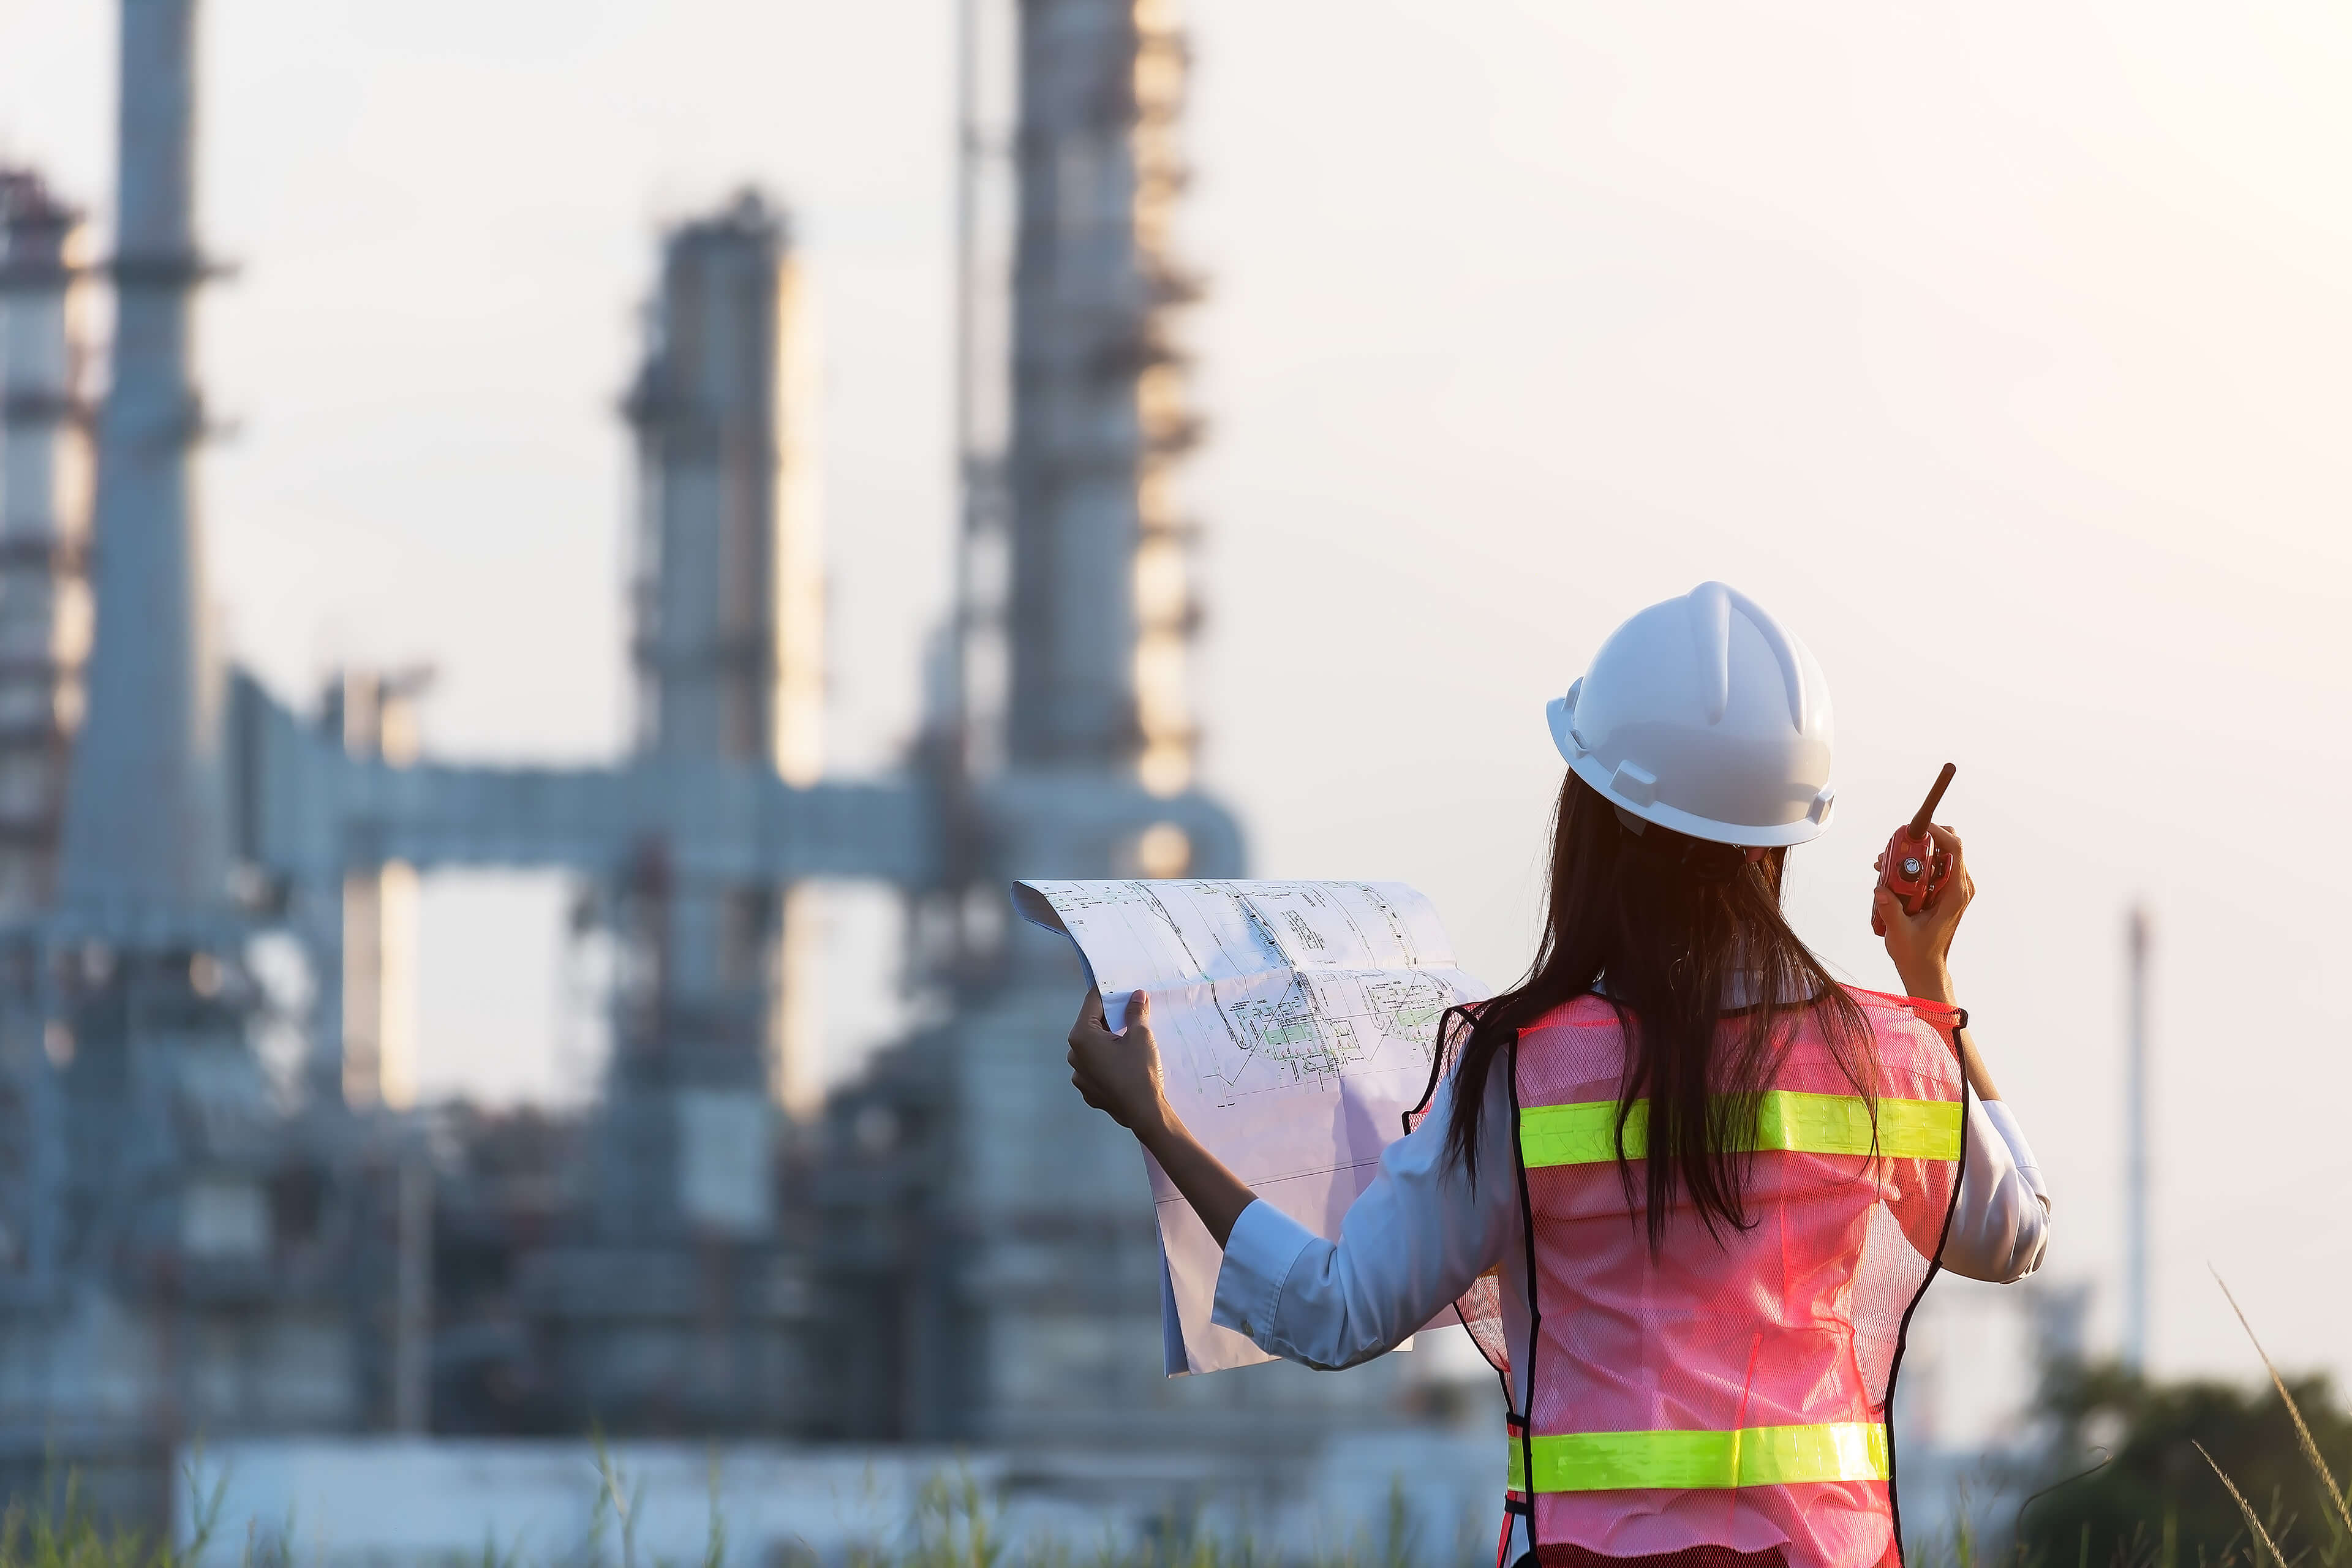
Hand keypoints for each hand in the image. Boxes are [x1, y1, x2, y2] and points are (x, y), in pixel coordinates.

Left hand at [1067, 987, 1171, 1135]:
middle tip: (1131, 1013)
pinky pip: (1096, 1067)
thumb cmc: (1140, 1071)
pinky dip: (1107, 1061)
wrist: (1145, 1113)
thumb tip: (1136, 995)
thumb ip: (1136, 1012)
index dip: (1108, 993)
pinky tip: (1125, 1064)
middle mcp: (1074, 1054)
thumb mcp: (1141, 1036)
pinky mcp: (1088, 1090)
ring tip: (1130, 1041)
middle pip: (1091, 1025)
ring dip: (1108, 1040)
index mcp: (1082, 1036)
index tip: (1122, 988)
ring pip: (1093, 1048)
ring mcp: (1079, 1075)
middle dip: (1110, 1018)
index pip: (1092, 1003)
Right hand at [1873, 823, 1973, 1004]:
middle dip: (1921, 842)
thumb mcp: (1900, 932)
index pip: (1955, 850)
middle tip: (1895, 850)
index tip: (1916, 829)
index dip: (1938, 833)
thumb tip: (1880, 888)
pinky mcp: (1943, 893)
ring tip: (1886, 865)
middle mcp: (1958, 888)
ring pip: (1938, 856)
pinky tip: (1891, 876)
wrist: (1925, 967)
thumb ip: (1891, 909)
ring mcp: (1952, 889)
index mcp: (1955, 895)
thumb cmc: (1918, 953)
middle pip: (1948, 847)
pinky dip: (1913, 866)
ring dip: (1913, 854)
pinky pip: (1932, 868)